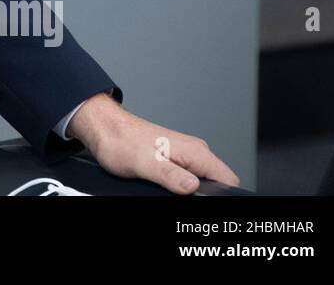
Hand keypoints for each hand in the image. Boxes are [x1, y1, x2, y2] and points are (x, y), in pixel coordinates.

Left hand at [66, 94, 239, 193]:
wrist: (105, 129)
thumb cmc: (121, 141)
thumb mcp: (145, 163)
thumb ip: (171, 175)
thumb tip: (193, 187)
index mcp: (195, 151)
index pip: (228, 179)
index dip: (224, 196)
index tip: (208, 204)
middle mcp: (194, 152)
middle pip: (217, 183)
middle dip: (208, 197)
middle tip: (183, 200)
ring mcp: (185, 156)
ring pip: (203, 183)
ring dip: (194, 193)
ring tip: (173, 194)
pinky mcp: (174, 161)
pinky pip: (188, 179)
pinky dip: (183, 188)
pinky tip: (168, 190)